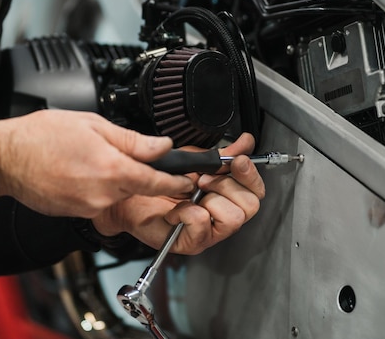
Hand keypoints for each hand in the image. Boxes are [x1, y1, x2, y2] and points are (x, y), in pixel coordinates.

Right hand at [0, 110, 193, 217]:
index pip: (157, 182)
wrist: (5, 157)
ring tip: (89, 158)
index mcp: (112, 169)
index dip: (175, 181)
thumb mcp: (94, 124)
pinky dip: (97, 187)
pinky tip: (79, 171)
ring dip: (114, 179)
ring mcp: (88, 207)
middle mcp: (102, 194)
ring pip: (117, 194)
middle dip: (136, 172)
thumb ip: (133, 140)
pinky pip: (98, 201)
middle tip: (117, 153)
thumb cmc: (42, 136)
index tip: (185, 180)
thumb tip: (161, 146)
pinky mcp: (75, 213)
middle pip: (137, 187)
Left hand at [92, 133, 265, 254]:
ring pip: (233, 218)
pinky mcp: (192, 242)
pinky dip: (187, 211)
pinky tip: (176, 210)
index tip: (237, 161)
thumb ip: (221, 154)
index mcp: (226, 195)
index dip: (250, 175)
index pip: (255, 190)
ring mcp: (209, 232)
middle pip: (250, 205)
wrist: (129, 194)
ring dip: (211, 199)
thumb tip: (245, 142)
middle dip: (227, 185)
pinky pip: (202, 223)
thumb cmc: (158, 182)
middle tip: (204, 179)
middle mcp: (221, 215)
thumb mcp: (193, 160)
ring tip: (191, 193)